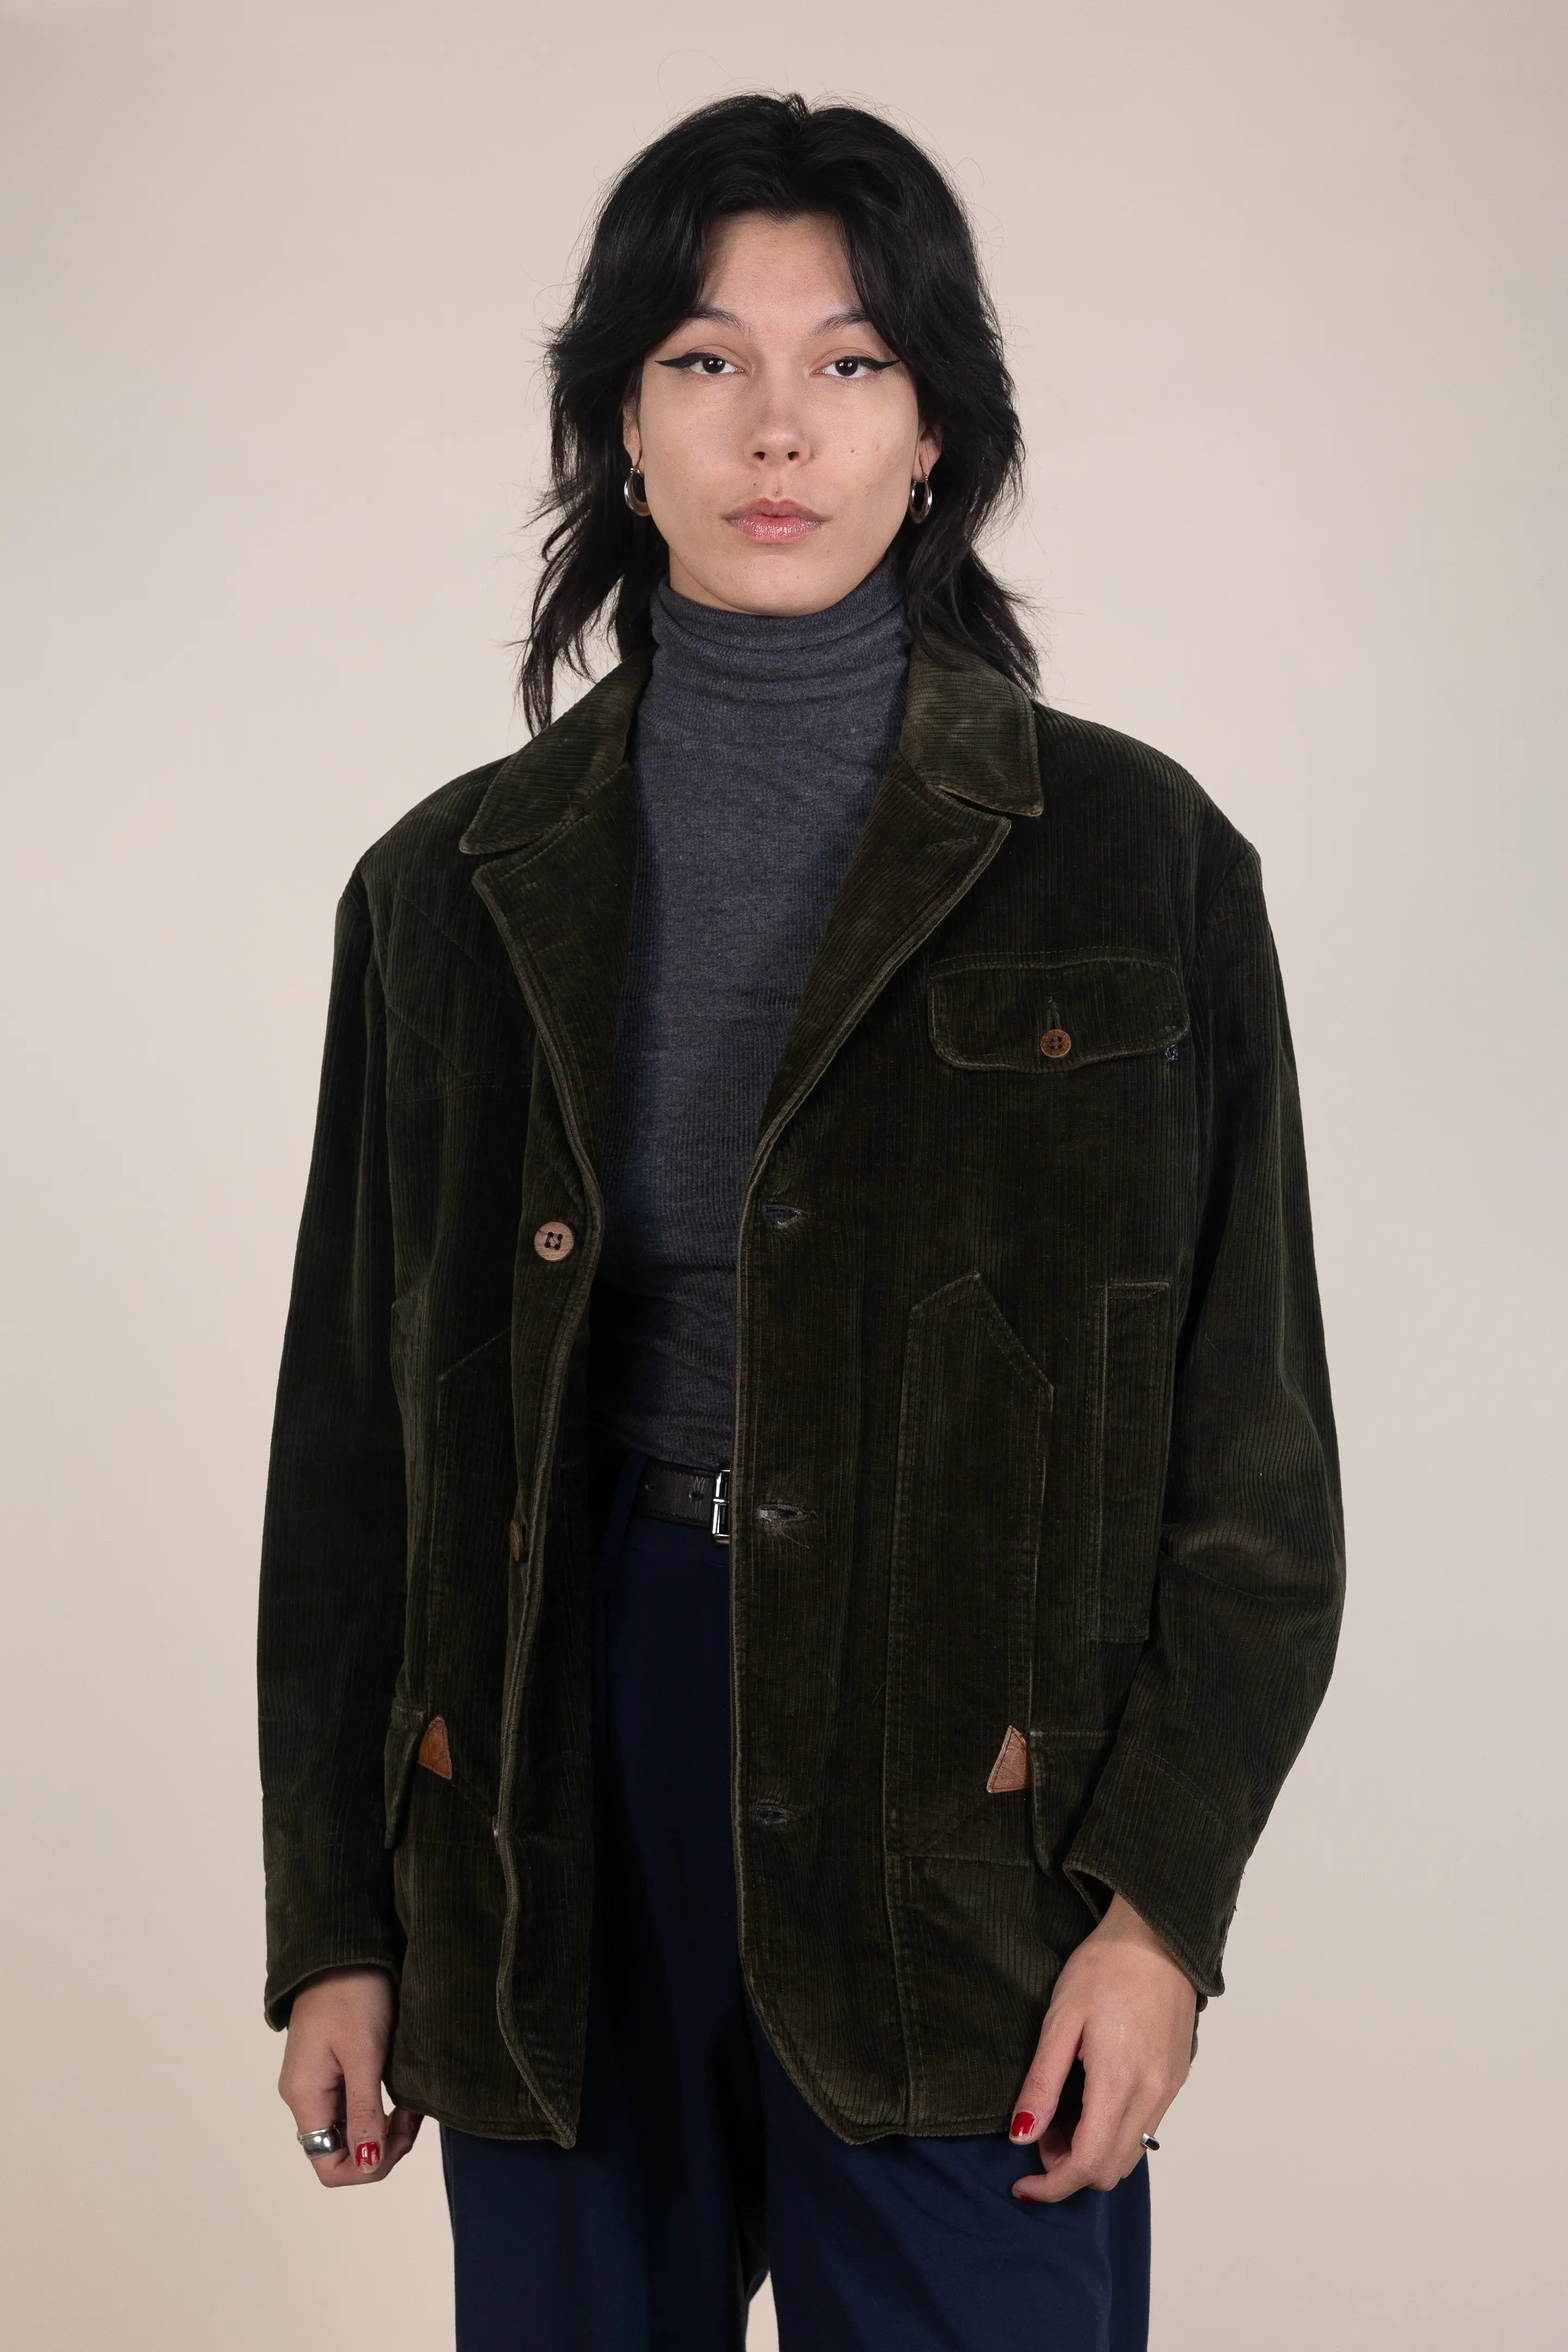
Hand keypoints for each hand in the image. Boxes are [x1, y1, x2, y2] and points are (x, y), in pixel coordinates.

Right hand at [278, 1966, 422, 2186]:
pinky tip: (402, 2092)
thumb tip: (366, 2165)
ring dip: (384, 2126)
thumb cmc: (353, 1993)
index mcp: (306, 2097)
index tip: (401, 2135)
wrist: (342, 1946)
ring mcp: (316, 2081)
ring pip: (350, 2129)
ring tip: (413, 2102)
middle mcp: (305, 2095)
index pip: (329, 2165)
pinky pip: (352, 2105)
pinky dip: (379, 2106)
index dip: (368, 2166)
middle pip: (341, 2150)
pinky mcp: (329, 2066)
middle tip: (414, 2116)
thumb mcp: (365, 2053)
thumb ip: (364, 2111)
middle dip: (382, 2145)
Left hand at [1007, 1894, 1194, 2201]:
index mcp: (1119, 2081)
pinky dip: (1115, 2132)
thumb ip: (1042, 2083)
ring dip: (1093, 2151)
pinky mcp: (1176, 2078)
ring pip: (1131, 2153)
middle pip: (1111, 2169)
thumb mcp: (1060, 2019)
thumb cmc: (1103, 1968)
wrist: (1158, 1935)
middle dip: (1069, 2168)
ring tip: (1062, 2113)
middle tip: (1039, 2132)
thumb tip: (1021, 2137)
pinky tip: (1092, 2097)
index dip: (1052, 2185)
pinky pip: (1146, 2128)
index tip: (1022, 2183)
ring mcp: (1169, 2089)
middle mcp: (1152, 2095)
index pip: (1087, 2163)